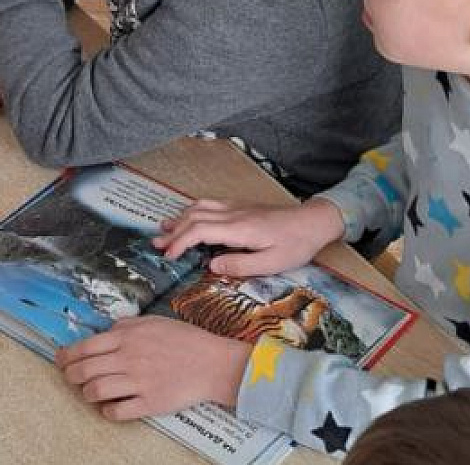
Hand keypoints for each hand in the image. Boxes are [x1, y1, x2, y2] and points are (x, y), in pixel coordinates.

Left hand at [56, 317, 250, 418]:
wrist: (213, 363)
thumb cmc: (186, 340)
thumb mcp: (153, 321)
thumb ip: (126, 324)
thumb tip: (106, 331)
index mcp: (127, 337)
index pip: (85, 347)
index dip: (67, 355)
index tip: (61, 360)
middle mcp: (129, 359)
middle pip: (85, 370)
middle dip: (70, 375)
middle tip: (70, 378)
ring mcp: (139, 382)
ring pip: (96, 391)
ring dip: (86, 394)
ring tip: (89, 393)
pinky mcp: (150, 403)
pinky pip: (117, 412)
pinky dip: (107, 411)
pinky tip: (109, 407)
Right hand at [153, 198, 345, 277]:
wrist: (313, 221)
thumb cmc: (295, 245)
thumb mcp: (272, 263)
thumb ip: (240, 265)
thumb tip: (211, 266)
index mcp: (238, 229)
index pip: (199, 231)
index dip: (180, 242)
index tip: (168, 255)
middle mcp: (233, 214)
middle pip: (194, 217)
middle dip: (173, 231)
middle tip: (156, 244)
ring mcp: (236, 207)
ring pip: (199, 206)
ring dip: (179, 217)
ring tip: (164, 228)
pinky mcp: (240, 206)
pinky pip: (209, 204)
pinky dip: (192, 211)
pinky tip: (188, 217)